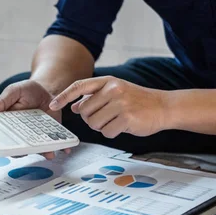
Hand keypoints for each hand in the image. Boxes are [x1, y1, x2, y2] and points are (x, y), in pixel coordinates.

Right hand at [0, 80, 68, 158]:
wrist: (47, 89)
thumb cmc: (26, 90)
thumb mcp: (14, 91)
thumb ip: (2, 101)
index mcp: (9, 125)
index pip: (4, 138)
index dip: (3, 145)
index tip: (4, 149)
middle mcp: (22, 134)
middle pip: (21, 148)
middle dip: (24, 152)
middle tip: (27, 151)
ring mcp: (37, 135)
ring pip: (38, 148)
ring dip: (44, 152)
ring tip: (49, 153)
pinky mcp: (51, 134)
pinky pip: (55, 143)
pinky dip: (61, 147)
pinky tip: (65, 149)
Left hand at [49, 76, 168, 138]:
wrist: (164, 107)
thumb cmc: (137, 101)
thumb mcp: (115, 92)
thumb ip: (94, 98)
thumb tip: (74, 107)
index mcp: (108, 81)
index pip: (79, 86)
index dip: (63, 96)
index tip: (52, 105)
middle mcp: (113, 89)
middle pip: (85, 111)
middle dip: (91, 119)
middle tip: (107, 117)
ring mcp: (120, 103)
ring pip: (94, 123)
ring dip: (102, 127)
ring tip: (116, 120)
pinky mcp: (127, 118)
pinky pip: (107, 132)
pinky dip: (112, 133)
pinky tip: (123, 126)